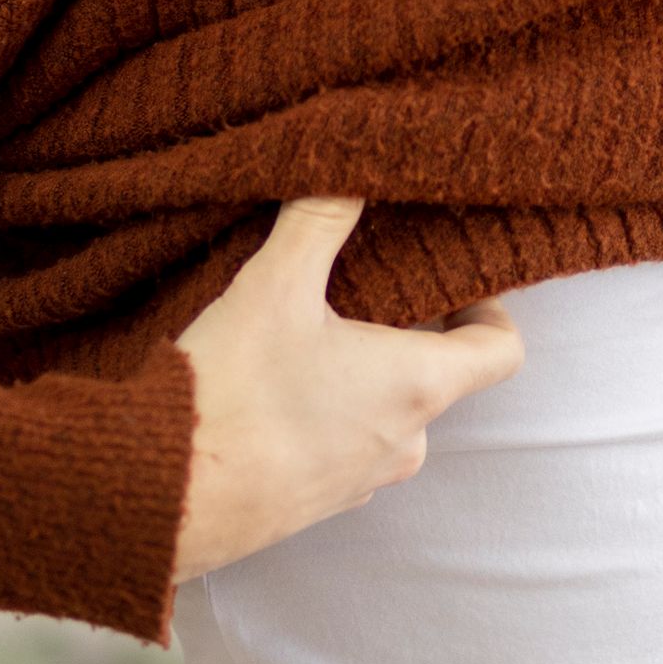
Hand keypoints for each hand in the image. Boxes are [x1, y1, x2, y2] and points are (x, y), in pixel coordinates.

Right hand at [170, 196, 522, 581]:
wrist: (161, 497)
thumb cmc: (230, 394)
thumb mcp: (275, 285)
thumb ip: (320, 217)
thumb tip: (348, 159)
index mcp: (417, 386)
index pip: (502, 352)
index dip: (490, 308)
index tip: (452, 280)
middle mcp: (405, 441)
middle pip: (440, 375)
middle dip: (410, 331)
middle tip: (366, 290)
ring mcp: (363, 480)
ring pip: (389, 412)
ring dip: (364, 375)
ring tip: (310, 335)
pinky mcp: (318, 504)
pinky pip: (346, 446)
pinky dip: (328, 414)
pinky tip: (274, 388)